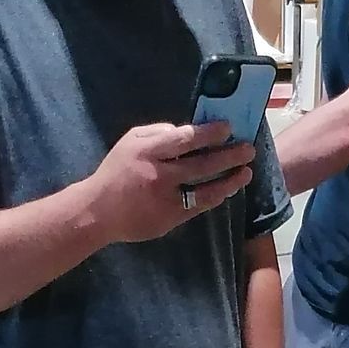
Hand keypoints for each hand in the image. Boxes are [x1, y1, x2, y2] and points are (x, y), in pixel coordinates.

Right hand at [86, 120, 254, 246]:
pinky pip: (198, 207)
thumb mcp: (131, 141)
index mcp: (149, 152)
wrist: (99, 211)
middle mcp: (160, 175)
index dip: (210, 133)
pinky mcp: (169, 219)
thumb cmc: (117, 171)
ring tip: (246, 173)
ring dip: (229, 181)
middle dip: (229, 156)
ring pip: (206, 190)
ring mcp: (166, 200)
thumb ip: (158, 133)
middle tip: (249, 150)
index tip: (228, 128)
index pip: (186, 139)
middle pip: (202, 165)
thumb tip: (188, 130)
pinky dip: (214, 198)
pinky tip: (226, 190)